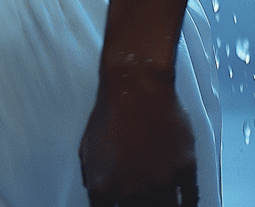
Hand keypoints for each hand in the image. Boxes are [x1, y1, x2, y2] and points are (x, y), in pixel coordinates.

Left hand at [79, 71, 197, 205]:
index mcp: (104, 186)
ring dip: (164, 206)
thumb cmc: (110, 111)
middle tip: (142, 199)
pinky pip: (189, 201)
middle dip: (138, 206)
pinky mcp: (185, 170)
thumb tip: (99, 195)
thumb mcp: (87, 146)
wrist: (136, 84)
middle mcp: (132, 190)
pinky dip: (187, 203)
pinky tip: (183, 201)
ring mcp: (161, 182)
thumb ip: (93, 177)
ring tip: (162, 200)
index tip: (120, 204)